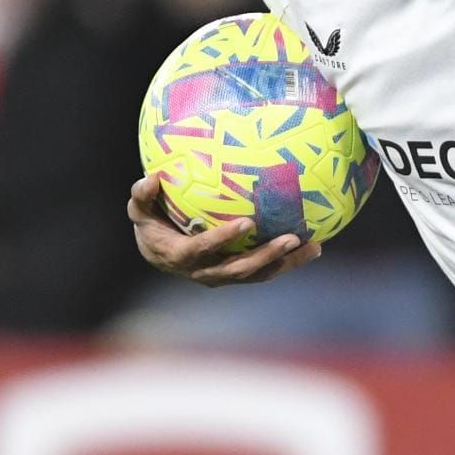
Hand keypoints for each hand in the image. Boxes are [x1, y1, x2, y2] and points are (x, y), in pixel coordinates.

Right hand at [127, 176, 320, 286]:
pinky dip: (290, 261)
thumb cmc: (151, 225)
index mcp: (182, 256)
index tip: (246, 223)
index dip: (223, 239)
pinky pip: (267, 271)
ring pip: (259, 274)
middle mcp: (207, 272)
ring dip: (287, 263)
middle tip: (291, 238)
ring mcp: (225, 276)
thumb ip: (142, 196)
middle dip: (267, 256)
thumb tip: (150, 178)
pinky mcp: (240, 274)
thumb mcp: (140, 211)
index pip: (204, 249)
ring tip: (314, 246)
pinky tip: (314, 245)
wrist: (160, 255)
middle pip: (240, 269)